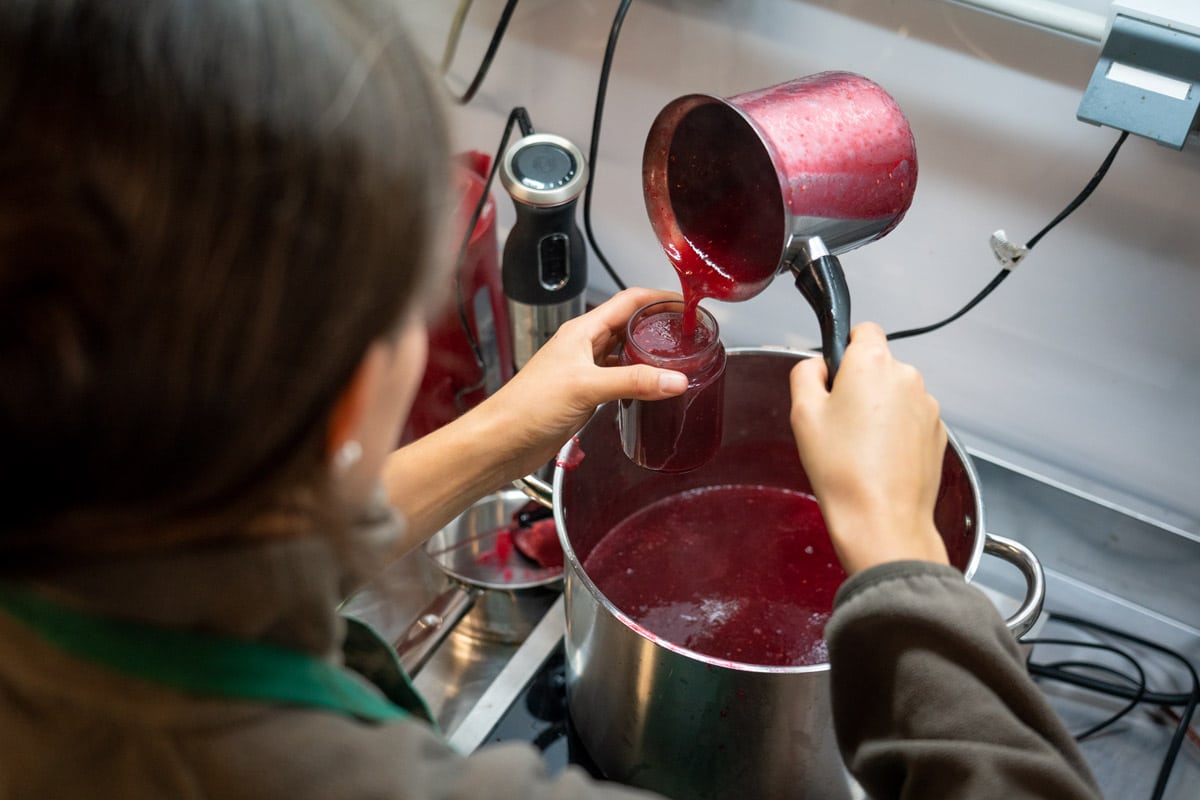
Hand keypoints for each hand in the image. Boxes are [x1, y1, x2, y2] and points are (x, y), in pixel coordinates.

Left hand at [480, 286, 689, 478]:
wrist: (503, 440)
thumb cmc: (527, 405)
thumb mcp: (587, 387)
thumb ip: (633, 382)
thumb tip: (674, 379)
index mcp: (582, 331)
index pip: (628, 301)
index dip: (658, 296)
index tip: (685, 302)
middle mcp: (583, 346)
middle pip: (629, 325)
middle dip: (658, 325)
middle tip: (688, 333)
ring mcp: (584, 370)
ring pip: (624, 352)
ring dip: (649, 354)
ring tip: (677, 359)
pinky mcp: (585, 394)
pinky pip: (619, 379)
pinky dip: (638, 380)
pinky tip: (651, 389)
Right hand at [789, 323, 948, 574]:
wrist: (882, 519)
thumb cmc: (843, 470)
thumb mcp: (802, 414)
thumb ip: (805, 373)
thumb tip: (818, 366)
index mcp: (872, 364)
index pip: (863, 329)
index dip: (845, 349)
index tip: (834, 376)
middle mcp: (907, 377)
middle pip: (879, 365)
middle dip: (860, 384)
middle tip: (837, 422)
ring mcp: (928, 406)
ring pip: (896, 394)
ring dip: (880, 410)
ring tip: (858, 448)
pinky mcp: (938, 433)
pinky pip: (911, 420)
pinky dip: (896, 433)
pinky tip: (879, 460)